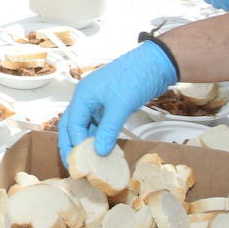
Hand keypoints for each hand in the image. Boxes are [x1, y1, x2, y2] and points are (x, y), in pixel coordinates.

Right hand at [58, 40, 177, 159]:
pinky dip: (99, 135)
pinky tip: (104, 147)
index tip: (80, 163)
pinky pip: (99, 122)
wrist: (156, 63)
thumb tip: (99, 151)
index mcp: (83, 94)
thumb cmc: (136, 77)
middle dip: (72, 143)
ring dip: (86, 140)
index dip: (74, 143)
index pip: (71, 123)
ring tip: (90, 160)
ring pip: (85, 124)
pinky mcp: (110, 104)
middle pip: (72, 124)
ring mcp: (98, 101)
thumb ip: (108, 129)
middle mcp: (87, 97)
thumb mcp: (120, 105)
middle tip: (75, 164)